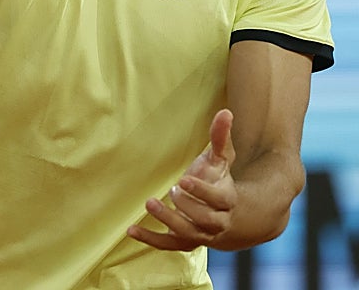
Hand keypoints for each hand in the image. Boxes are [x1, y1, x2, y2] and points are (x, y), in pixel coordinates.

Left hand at [127, 109, 237, 250]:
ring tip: (150, 203)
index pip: (219, 200)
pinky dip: (150, 239)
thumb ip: (220, 138)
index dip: (202, 191)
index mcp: (227, 200)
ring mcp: (201, 234)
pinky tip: (131, 230)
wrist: (225, 214)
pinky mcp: (185, 242)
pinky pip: (168, 245)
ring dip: (169, 220)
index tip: (183, 179)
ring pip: (188, 234)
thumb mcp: (220, 160)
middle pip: (205, 219)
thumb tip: (225, 112)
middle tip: (172, 190)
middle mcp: (217, 222)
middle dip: (187, 206)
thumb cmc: (218, 180)